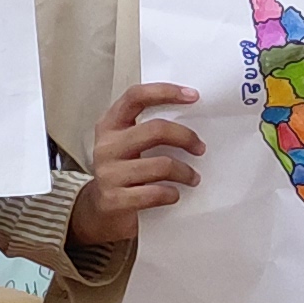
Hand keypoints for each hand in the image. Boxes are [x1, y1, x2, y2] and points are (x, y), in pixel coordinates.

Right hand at [69, 82, 202, 251]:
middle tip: (200, 148)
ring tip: (193, 178)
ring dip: (185, 172)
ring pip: (161, 165)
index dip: (165, 92)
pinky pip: (154, 193)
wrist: (102, 210)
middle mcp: (106, 145)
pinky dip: (172, 194)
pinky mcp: (114, 199)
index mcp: (110, 125)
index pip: (136, 97)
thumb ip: (150, 130)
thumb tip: (194, 119)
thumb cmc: (126, 172)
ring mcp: (108, 173)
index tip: (193, 96)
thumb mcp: (130, 145)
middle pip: (155, 130)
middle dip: (186, 137)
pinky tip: (174, 194)